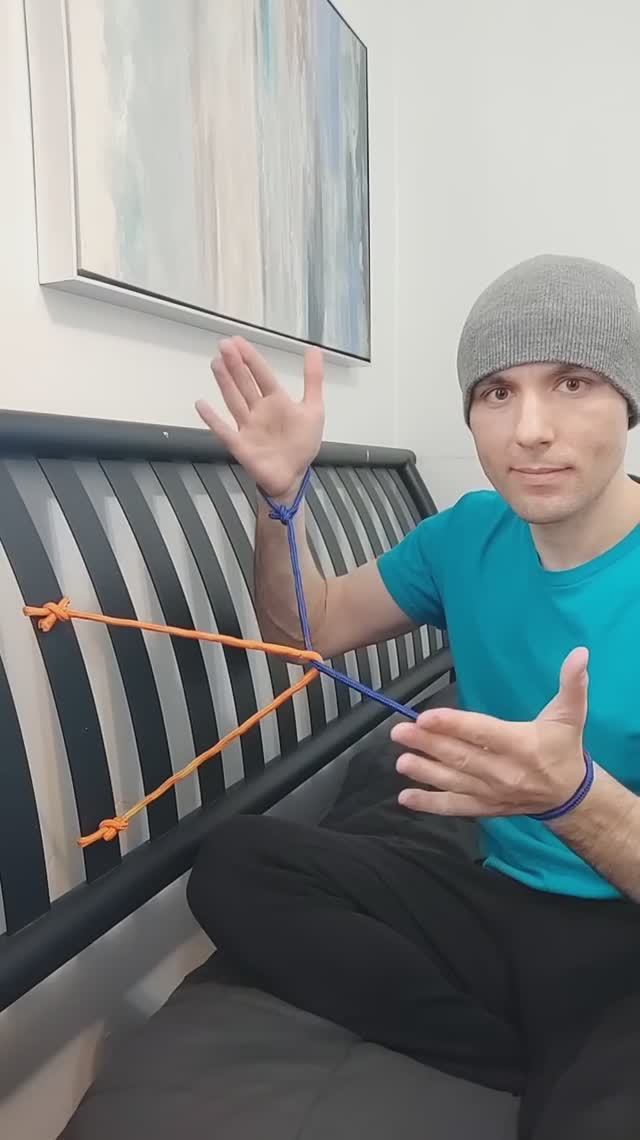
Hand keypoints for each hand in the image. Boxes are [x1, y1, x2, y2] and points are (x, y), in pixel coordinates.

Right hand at [196, 337, 324, 499]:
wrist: (293, 476)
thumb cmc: (301, 444)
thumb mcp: (313, 409)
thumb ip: (313, 380)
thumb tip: (313, 349)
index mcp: (276, 401)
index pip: (261, 375)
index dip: (250, 358)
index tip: (237, 341)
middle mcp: (258, 410)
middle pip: (244, 384)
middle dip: (235, 365)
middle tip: (224, 345)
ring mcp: (247, 427)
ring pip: (234, 400)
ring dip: (225, 383)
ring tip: (215, 363)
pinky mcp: (240, 445)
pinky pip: (224, 430)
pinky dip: (212, 419)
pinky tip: (201, 404)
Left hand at [391, 647, 589, 816]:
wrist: (570, 796)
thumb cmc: (564, 749)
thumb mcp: (571, 715)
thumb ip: (573, 684)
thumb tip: (580, 654)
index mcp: (521, 745)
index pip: (482, 733)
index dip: (454, 724)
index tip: (426, 717)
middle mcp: (504, 771)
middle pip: (461, 756)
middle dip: (428, 744)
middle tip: (400, 731)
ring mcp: (492, 792)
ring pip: (454, 781)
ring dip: (425, 772)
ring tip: (401, 761)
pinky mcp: (486, 807)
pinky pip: (455, 807)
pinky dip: (430, 804)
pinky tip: (406, 798)